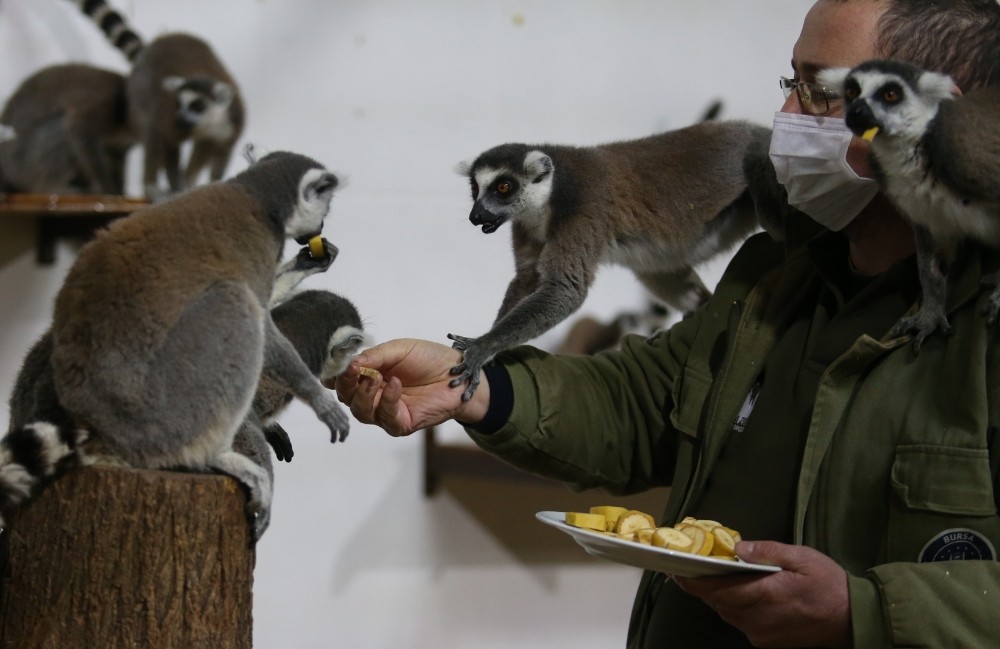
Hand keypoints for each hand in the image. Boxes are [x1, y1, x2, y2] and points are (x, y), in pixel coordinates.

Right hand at [331, 338, 490, 436]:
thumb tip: (350, 362)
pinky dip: (388, 400)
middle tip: (354, 369)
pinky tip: (395, 384)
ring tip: (376, 377)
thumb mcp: (399, 349)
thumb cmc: (429, 359)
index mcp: (369, 375)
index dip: (336, 375)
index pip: (343, 381)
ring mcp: (386, 411)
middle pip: (347, 398)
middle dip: (347, 384)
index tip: (339, 366)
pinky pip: (386, 417)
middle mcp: (374, 395)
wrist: (459, 373)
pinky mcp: (401, 423)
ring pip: (361, 411)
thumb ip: (374, 356)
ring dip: (364, 393)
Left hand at [672, 541, 850, 647]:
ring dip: (718, 596)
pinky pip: (741, 621)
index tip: (676, 571)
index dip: (694, 582)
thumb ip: (766, 551)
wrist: (853, 619)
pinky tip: (736, 592)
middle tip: (689, 569)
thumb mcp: (801, 557)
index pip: (718, 591)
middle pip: (719, 603)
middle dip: (703, 587)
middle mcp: (758, 620)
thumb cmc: (829, 584)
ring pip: (728, 613)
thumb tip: (737, 549)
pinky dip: (733, 606)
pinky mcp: (767, 641)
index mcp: (765, 596)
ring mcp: (762, 633)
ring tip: (710, 577)